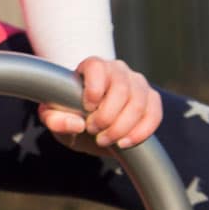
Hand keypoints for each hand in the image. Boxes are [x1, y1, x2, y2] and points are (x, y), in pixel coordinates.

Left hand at [39, 55, 162, 152]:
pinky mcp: (151, 100)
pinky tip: (125, 143)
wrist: (90, 125)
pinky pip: (154, 114)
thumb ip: (54, 119)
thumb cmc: (71, 115)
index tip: (87, 109)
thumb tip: (76, 123)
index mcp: (93, 66)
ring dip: (121, 128)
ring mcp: (137, 83)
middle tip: (93, 130)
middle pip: (121, 88)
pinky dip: (140, 132)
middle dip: (107, 116)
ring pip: (138, 103)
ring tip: (106, 140)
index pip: (97, 67)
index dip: (93, 89)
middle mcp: (118, 70)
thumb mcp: (55, 118)